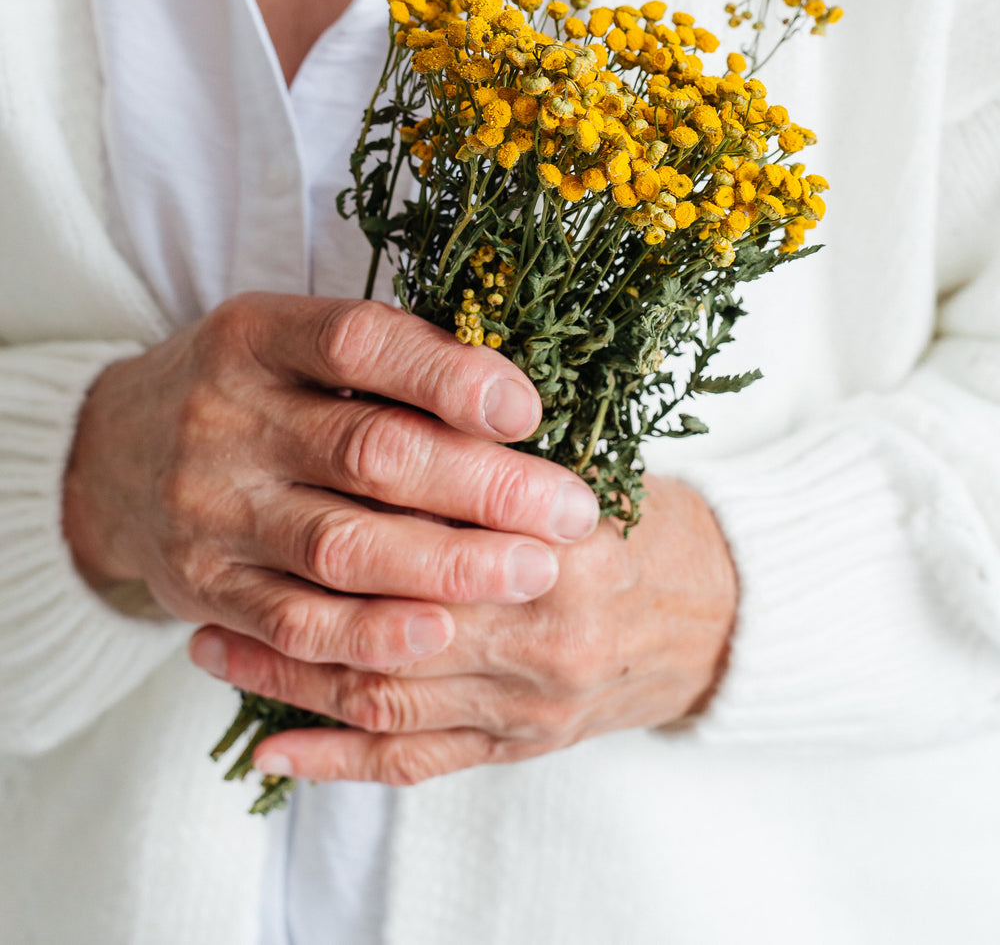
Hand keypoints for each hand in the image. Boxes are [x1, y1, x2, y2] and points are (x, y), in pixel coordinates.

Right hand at [62, 293, 600, 672]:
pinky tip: (441, 632)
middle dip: (485, 484)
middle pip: (369, 451)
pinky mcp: (204, 587)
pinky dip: (372, 633)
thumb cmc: (244, 390)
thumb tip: (517, 401)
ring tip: (533, 572)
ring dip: (449, 565)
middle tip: (570, 512)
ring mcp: (209, 507)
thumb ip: (386, 362)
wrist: (111, 456)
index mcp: (256, 335)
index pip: (360, 344)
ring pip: (341, 544)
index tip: (530, 410)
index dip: (450, 375)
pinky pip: (295, 623)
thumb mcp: (290, 342)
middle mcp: (225, 417)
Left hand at [189, 476, 736, 783]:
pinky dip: (336, 759)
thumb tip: (385, 402)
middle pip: (394, 614)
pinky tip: (270, 750)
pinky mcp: (517, 747)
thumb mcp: (587, 459)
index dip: (352, 501)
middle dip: (296, 593)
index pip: (438, 523)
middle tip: (211, 566)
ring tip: (212, 646)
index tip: (278, 473)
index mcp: (565, 544)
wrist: (721, 617)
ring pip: (385, 693)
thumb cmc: (647, 522)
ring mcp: (528, 703)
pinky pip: (413, 761)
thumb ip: (495, 450)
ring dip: (289, 675)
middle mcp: (543, 633)